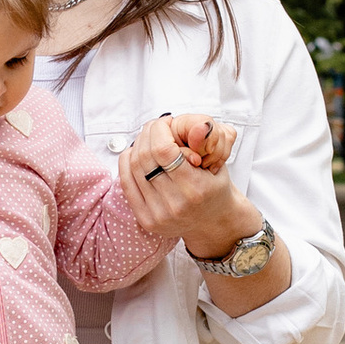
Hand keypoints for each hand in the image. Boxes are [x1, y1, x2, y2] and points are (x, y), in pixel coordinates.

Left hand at [123, 113, 250, 252]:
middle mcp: (175, 203)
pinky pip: (127, 184)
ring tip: (148, 140)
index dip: (159, 129)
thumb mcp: (217, 162)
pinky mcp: (146, 220)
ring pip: (133, 168)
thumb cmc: (215, 189)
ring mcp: (158, 214)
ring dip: (137, 147)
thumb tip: (172, 120)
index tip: (165, 122)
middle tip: (155, 127)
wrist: (213, 223)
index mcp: (196, 188)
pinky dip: (127, 164)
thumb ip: (198, 141)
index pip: (164, 149)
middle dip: (147, 134)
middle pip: (145, 157)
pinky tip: (135, 154)